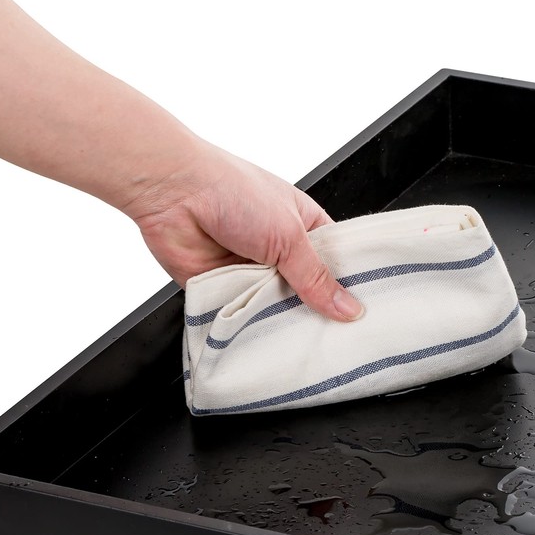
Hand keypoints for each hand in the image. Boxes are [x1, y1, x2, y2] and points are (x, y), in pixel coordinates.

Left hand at [123, 137, 364, 321]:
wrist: (172, 193)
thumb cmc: (231, 191)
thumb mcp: (288, 234)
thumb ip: (316, 277)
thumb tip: (348, 308)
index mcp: (303, 228)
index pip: (335, 265)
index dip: (349, 289)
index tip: (362, 317)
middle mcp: (279, 252)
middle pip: (307, 293)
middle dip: (315, 312)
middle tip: (335, 340)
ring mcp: (251, 272)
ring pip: (275, 309)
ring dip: (280, 320)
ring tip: (300, 343)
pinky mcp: (224, 291)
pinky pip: (243, 317)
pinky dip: (250, 326)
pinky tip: (263, 339)